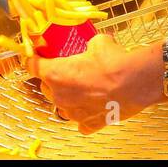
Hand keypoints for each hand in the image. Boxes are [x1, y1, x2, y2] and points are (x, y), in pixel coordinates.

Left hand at [28, 36, 164, 133]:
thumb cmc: (114, 62)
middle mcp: (60, 96)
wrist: (134, 82)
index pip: (32, 66)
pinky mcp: (88, 124)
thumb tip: (93, 45)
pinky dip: (85, 115)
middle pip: (46, 87)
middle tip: (67, 71)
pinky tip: (93, 107)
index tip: (35, 57)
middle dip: (53, 80)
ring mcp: (73, 113)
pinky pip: (81, 122)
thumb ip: (89, 45)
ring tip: (83, 89)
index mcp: (56, 73)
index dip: (34, 59)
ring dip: (68, 98)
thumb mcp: (99, 42)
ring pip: (62, 106)